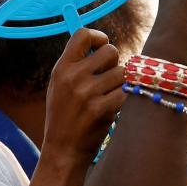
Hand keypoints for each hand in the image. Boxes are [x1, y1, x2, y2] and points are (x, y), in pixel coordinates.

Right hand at [43, 28, 124, 163]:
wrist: (63, 151)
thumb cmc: (64, 117)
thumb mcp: (59, 86)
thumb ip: (76, 65)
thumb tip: (103, 43)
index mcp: (61, 68)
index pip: (83, 34)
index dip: (98, 37)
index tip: (101, 46)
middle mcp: (73, 77)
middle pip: (111, 51)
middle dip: (114, 63)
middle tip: (108, 77)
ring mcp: (87, 93)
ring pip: (123, 73)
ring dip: (121, 83)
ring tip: (109, 96)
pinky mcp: (102, 109)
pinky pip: (126, 92)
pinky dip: (124, 99)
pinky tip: (114, 108)